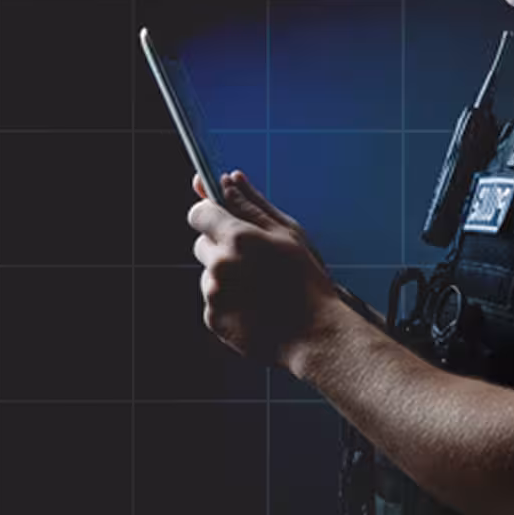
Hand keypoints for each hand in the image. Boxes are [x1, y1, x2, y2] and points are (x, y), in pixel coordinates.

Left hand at [186, 170, 345, 371]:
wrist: (315, 334)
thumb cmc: (307, 281)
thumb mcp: (287, 234)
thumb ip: (252, 204)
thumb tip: (229, 180)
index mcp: (237, 238)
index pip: (198, 213)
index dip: (211, 214)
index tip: (222, 220)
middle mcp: (219, 265)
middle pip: (201, 244)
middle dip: (221, 247)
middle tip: (255, 260)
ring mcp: (213, 295)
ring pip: (209, 273)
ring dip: (226, 276)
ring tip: (261, 288)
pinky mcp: (213, 319)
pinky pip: (213, 301)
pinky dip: (229, 301)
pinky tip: (256, 306)